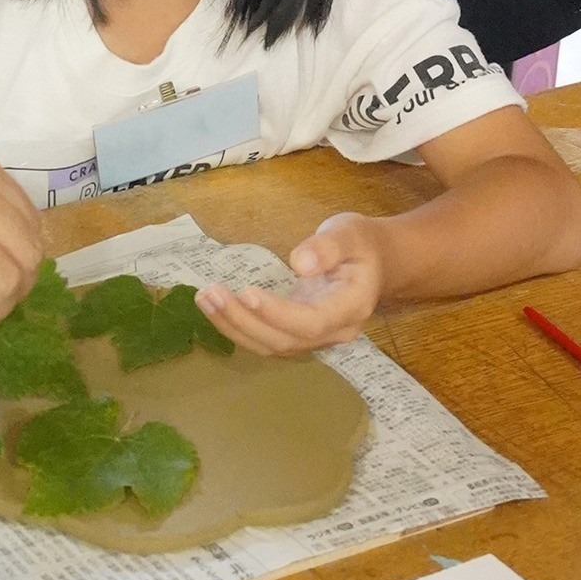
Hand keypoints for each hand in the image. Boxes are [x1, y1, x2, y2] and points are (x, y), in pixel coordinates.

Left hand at [194, 214, 387, 354]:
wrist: (376, 262)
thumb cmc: (361, 244)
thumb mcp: (350, 233)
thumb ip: (328, 246)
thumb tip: (300, 262)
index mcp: (351, 307)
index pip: (312, 322)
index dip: (278, 314)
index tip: (247, 292)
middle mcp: (334, 332)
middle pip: (285, 340)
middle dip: (244, 321)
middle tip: (211, 293)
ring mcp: (316, 338)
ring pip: (272, 346)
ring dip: (235, 326)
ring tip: (204, 299)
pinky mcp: (298, 334)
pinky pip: (266, 339)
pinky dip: (238, 327)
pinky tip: (215, 307)